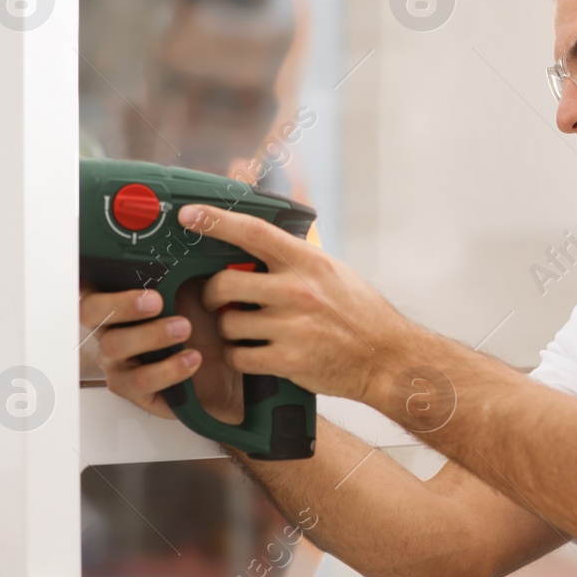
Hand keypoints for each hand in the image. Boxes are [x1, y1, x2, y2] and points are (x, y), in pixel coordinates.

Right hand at [78, 280, 244, 423]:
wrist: (227, 367)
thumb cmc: (204, 322)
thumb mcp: (197, 288)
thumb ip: (184, 268)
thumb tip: (191, 238)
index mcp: (119, 298)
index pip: (89, 281)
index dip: (88, 274)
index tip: (110, 265)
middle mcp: (110, 328)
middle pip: (91, 312)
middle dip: (121, 304)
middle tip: (156, 301)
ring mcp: (118, 361)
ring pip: (114, 345)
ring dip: (151, 335)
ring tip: (184, 328)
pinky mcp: (135, 389)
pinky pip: (140, 380)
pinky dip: (168, 369)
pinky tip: (191, 358)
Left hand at [178, 204, 409, 401]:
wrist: (386, 356)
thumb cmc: (360, 313)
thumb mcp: (333, 272)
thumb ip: (296, 259)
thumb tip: (256, 244)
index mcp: (308, 262)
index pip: (254, 232)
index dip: (217, 221)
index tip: (190, 216)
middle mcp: (297, 291)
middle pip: (224, 284)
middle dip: (211, 294)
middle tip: (218, 299)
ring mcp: (291, 327)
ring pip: (228, 324)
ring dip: (229, 329)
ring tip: (246, 330)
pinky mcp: (287, 360)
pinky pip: (239, 357)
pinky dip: (239, 356)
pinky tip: (253, 353)